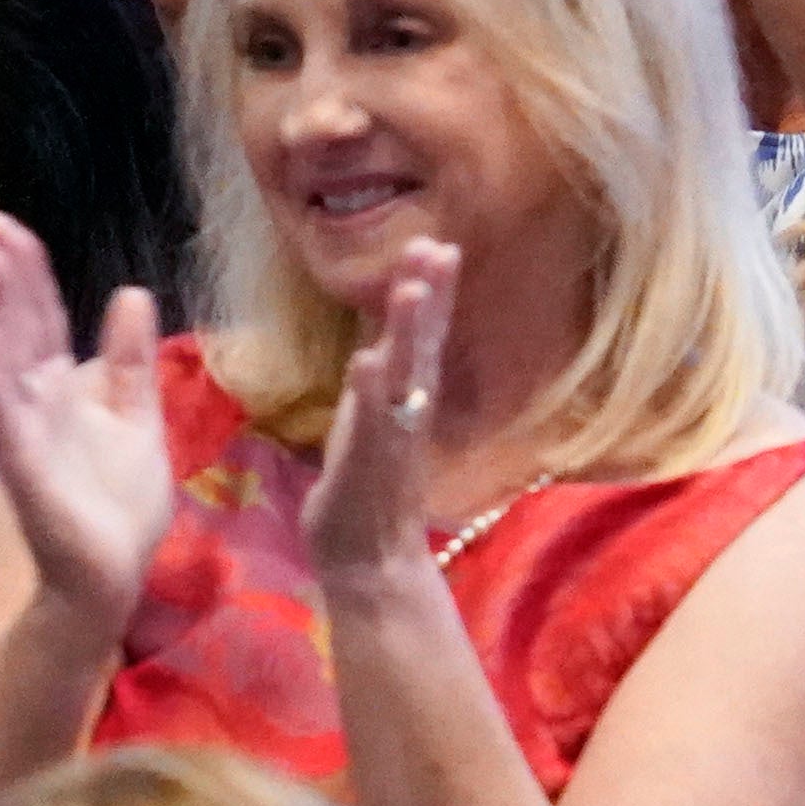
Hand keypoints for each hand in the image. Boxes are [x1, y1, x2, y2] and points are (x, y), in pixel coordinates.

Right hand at [0, 211, 177, 631]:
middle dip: (7, 277)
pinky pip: (6, 413)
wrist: (110, 575)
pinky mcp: (24, 466)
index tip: (11, 226)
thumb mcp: (136, 415)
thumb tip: (130, 292)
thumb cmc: (117, 504)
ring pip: (7, 360)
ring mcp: (25, 433)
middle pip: (20, 329)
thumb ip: (129, 360)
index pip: (43, 319)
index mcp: (61, 389)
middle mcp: (34, 403)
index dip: (30, 273)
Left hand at [299, 240, 455, 582]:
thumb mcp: (370, 420)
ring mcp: (390, 438)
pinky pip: (370, 424)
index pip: (423, 338)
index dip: (432, 293)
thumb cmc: (365, 489)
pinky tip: (366, 360)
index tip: (438, 245)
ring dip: (408, 335)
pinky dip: (368, 393)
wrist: (367, 560)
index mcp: (406, 399)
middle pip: (424, 346)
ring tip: (411, 291)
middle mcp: (406, 413)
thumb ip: (379, 381)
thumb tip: (380, 338)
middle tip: (439, 248)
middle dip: (430, 297)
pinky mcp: (368, 466)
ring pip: (403, 378)